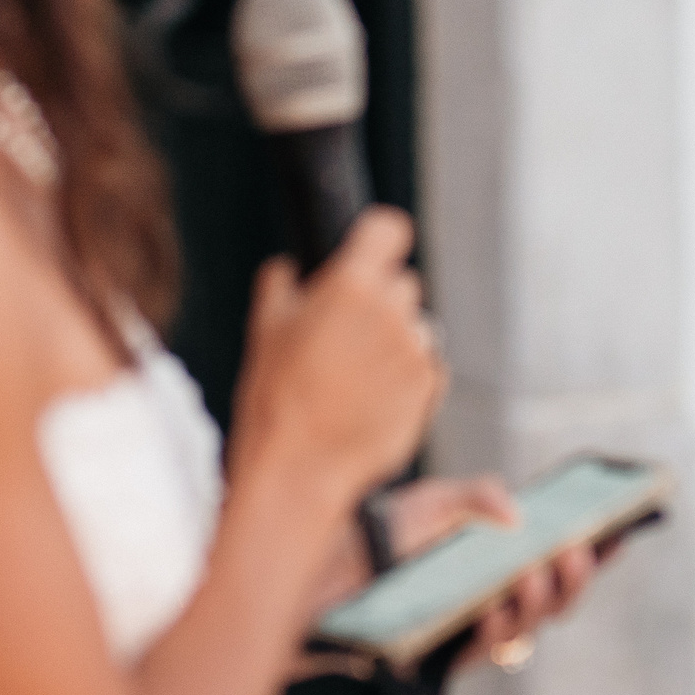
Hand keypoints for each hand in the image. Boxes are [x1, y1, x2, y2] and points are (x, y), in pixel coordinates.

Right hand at [233, 209, 443, 514]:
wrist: (300, 466)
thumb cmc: (275, 397)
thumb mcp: (264, 330)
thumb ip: (280, 284)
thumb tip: (288, 269)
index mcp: (350, 284)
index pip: (389, 229)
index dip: (380, 240)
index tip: (372, 254)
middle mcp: (391, 310)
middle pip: (403, 283)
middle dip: (380, 302)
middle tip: (346, 338)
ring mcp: (415, 349)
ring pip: (418, 327)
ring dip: (396, 343)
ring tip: (356, 379)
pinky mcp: (430, 385)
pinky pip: (427, 366)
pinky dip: (406, 377)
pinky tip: (372, 400)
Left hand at [379, 475, 602, 669]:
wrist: (324, 573)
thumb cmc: (380, 535)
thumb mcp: (433, 500)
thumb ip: (478, 495)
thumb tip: (517, 517)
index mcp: (504, 559)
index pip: (562, 559)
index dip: (598, 550)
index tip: (620, 530)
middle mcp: (498, 598)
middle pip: (557, 600)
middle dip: (575, 578)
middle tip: (575, 550)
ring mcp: (476, 630)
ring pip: (528, 629)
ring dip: (537, 601)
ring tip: (532, 574)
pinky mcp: (448, 658)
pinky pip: (484, 651)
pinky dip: (494, 627)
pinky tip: (491, 608)